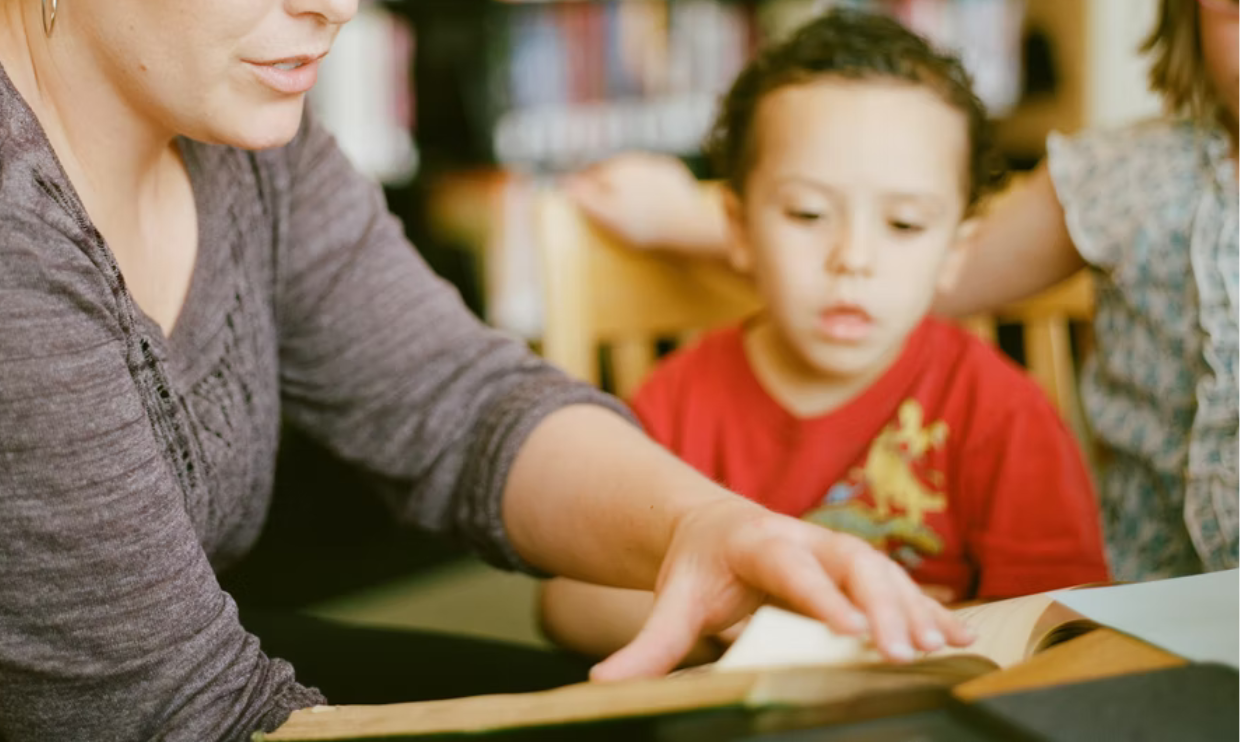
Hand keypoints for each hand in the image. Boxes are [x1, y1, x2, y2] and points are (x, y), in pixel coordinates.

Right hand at [565, 153, 728, 254]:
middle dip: (604, 183)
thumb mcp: (607, 215)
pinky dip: (648, 184)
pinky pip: (654, 175)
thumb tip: (565, 182)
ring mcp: (655, 164)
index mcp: (613, 170)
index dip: (580, 188)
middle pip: (610, 171)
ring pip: (632, 170)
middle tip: (602, 204)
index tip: (577, 200)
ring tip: (625, 203)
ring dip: (626, 181)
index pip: (588, 176)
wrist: (687, 224)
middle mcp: (633, 160)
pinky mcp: (673, 172)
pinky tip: (649, 199)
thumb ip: (584, 197)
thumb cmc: (644, 224)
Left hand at [590, 499, 973, 680]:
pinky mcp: (856, 567)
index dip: (822, 597)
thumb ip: (648, 646)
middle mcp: (805, 538)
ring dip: (915, 610)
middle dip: (881, 606)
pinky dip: (931, 611)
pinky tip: (961, 640)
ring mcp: (836, 550)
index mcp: (758, 542)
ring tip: (943, 650)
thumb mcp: (671, 601)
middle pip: (852, 565)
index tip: (849, 631)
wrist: (715, 526)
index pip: (792, 568)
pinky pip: (901, 586)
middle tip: (901, 652)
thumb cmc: (697, 568)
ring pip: (884, 574)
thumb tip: (601, 686)